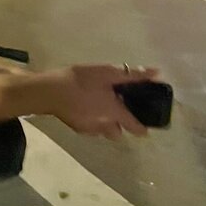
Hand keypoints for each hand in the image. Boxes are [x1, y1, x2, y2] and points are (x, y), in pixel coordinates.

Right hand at [41, 64, 158, 139]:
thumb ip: (132, 75)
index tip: (146, 127)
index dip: (142, 128)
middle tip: (118, 111)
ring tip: (100, 110)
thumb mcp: (107, 72)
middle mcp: (105, 125)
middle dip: (120, 126)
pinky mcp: (76, 127)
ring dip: (106, 124)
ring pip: (103, 132)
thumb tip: (156, 73)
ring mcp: (89, 128)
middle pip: (118, 133)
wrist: (50, 91)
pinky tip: (84, 109)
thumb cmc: (81, 80)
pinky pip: (90, 128)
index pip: (135, 127)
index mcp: (115, 112)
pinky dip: (91, 121)